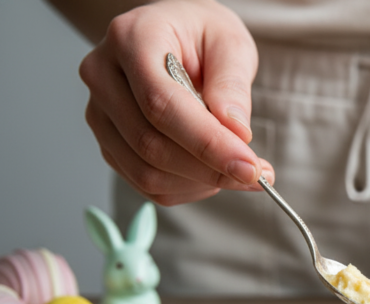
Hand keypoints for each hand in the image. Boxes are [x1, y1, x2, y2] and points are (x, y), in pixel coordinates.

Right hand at [79, 0, 273, 205]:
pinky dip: (187, 188)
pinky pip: (146, 184)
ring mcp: (100, 113)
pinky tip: (211, 171)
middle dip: (210, 170)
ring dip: (200, 183)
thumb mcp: (230, 44)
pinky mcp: (108, 143)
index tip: (250, 167)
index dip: (208, 143)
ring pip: (146, 172)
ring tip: (236, 169)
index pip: (162, 105)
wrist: (177, 36)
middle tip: (256, 174)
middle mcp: (103, 76)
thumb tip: (236, 132)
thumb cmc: (203, 35)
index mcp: (131, 39)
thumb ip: (232, 85)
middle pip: (150, 145)